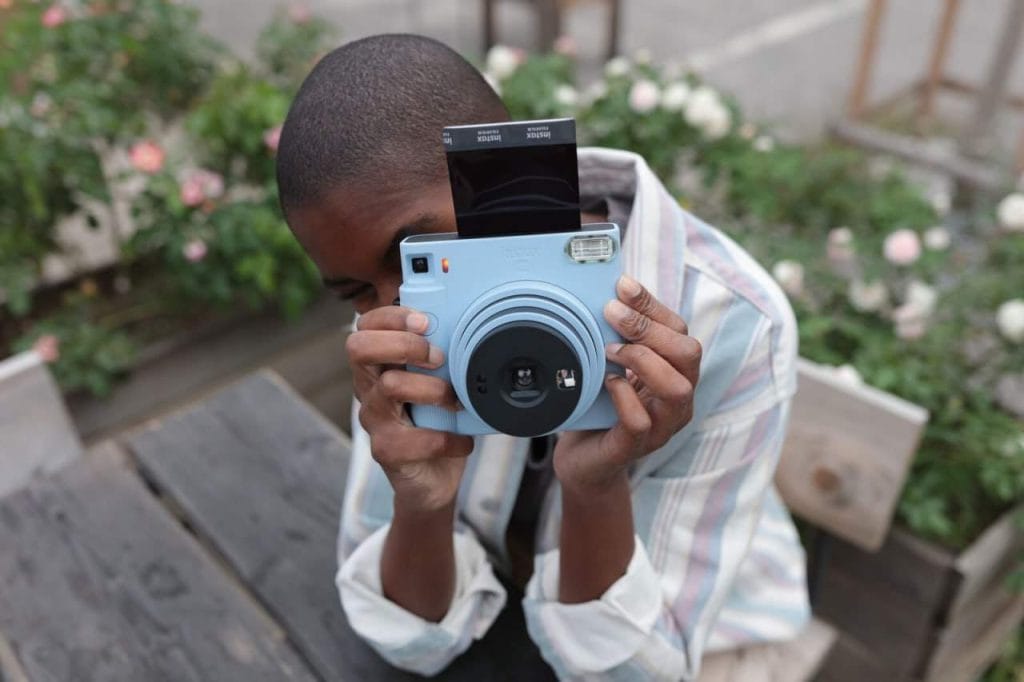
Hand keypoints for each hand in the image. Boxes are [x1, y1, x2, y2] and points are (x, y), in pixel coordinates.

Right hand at [346, 306, 472, 511]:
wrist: (433, 481)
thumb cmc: (438, 424)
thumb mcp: (440, 383)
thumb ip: (443, 355)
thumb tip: (473, 323)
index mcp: (379, 367)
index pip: (364, 327)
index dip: (391, 317)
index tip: (426, 322)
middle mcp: (368, 390)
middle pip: (359, 348)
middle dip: (404, 344)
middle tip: (438, 358)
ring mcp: (374, 421)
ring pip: (391, 386)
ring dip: (434, 389)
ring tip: (456, 402)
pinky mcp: (386, 451)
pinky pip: (417, 438)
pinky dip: (449, 438)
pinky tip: (462, 442)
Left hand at [554, 275, 700, 493]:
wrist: (585, 460)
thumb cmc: (599, 406)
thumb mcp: (610, 364)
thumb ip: (617, 335)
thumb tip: (609, 292)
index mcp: (675, 372)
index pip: (679, 330)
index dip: (652, 304)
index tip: (621, 285)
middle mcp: (677, 399)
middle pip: (689, 355)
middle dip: (650, 328)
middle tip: (611, 314)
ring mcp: (661, 426)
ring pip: (678, 389)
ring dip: (642, 361)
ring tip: (610, 351)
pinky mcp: (635, 448)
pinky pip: (641, 422)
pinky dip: (624, 398)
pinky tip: (607, 383)